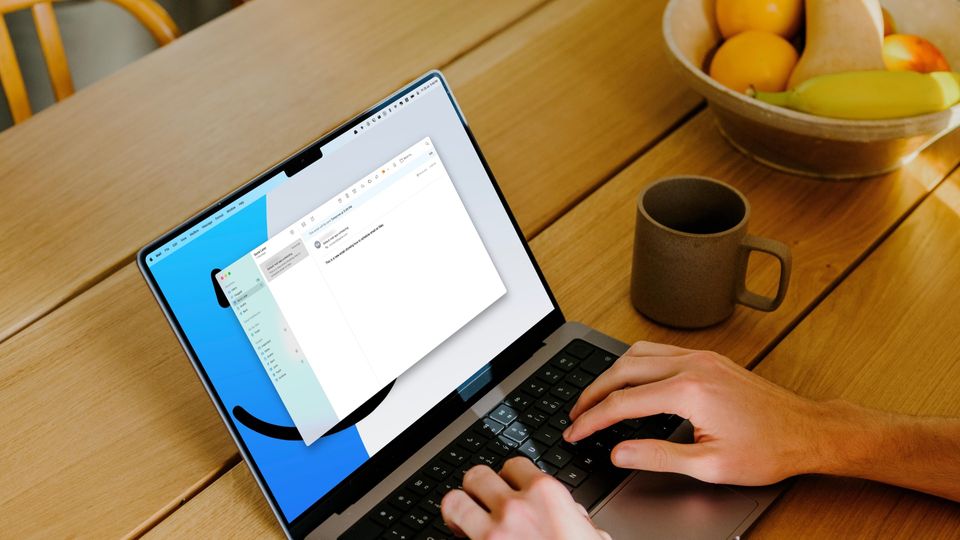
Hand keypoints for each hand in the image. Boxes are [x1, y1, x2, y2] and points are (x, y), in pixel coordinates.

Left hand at [440, 457, 610, 538]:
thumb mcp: (589, 535)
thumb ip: (574, 516)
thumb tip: (572, 514)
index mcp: (546, 495)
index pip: (514, 465)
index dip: (510, 477)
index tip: (510, 487)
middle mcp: (516, 508)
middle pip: (477, 475)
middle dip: (478, 488)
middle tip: (483, 501)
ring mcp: (494, 533)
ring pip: (454, 502)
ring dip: (458, 509)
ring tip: (464, 520)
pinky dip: (459, 539)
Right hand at [565, 341, 831, 485]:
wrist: (807, 431)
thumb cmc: (768, 449)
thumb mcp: (709, 465)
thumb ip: (657, 456)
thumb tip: (618, 452)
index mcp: (689, 391)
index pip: (622, 402)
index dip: (591, 420)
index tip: (575, 431)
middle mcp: (692, 365)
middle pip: (622, 369)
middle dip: (592, 392)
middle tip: (575, 414)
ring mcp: (700, 357)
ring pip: (637, 353)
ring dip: (610, 373)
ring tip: (595, 397)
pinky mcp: (708, 358)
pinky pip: (657, 351)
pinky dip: (633, 363)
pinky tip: (628, 379)